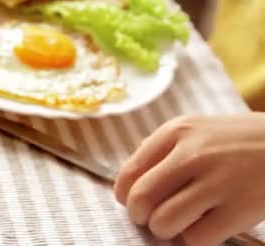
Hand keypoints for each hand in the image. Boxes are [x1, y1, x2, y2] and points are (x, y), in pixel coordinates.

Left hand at [114, 114, 264, 245]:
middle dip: (141, 217)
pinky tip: (207, 227)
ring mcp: (217, 180)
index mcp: (176, 131)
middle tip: (154, 219)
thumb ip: (162, 152)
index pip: (129, 173)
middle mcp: (192, 153)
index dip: (126, 196)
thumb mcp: (198, 130)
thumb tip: (127, 187)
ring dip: (167, 231)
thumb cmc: (239, 142)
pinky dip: (196, 239)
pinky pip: (197, 238)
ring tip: (181, 224)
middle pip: (140, 199)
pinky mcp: (240, 207)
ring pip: (164, 222)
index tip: (134, 202)